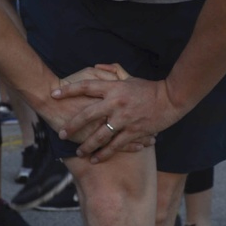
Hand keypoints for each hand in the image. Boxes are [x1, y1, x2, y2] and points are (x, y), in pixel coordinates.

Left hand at [50, 65, 181, 161]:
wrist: (171, 99)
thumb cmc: (149, 88)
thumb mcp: (129, 77)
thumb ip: (112, 71)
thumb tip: (96, 66)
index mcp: (113, 87)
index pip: (86, 87)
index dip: (69, 90)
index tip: (54, 95)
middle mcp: (116, 103)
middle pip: (88, 115)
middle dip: (72, 125)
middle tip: (61, 133)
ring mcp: (124, 119)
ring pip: (100, 135)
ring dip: (87, 145)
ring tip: (78, 152)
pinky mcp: (133, 132)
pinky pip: (115, 145)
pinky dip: (104, 153)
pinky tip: (95, 159)